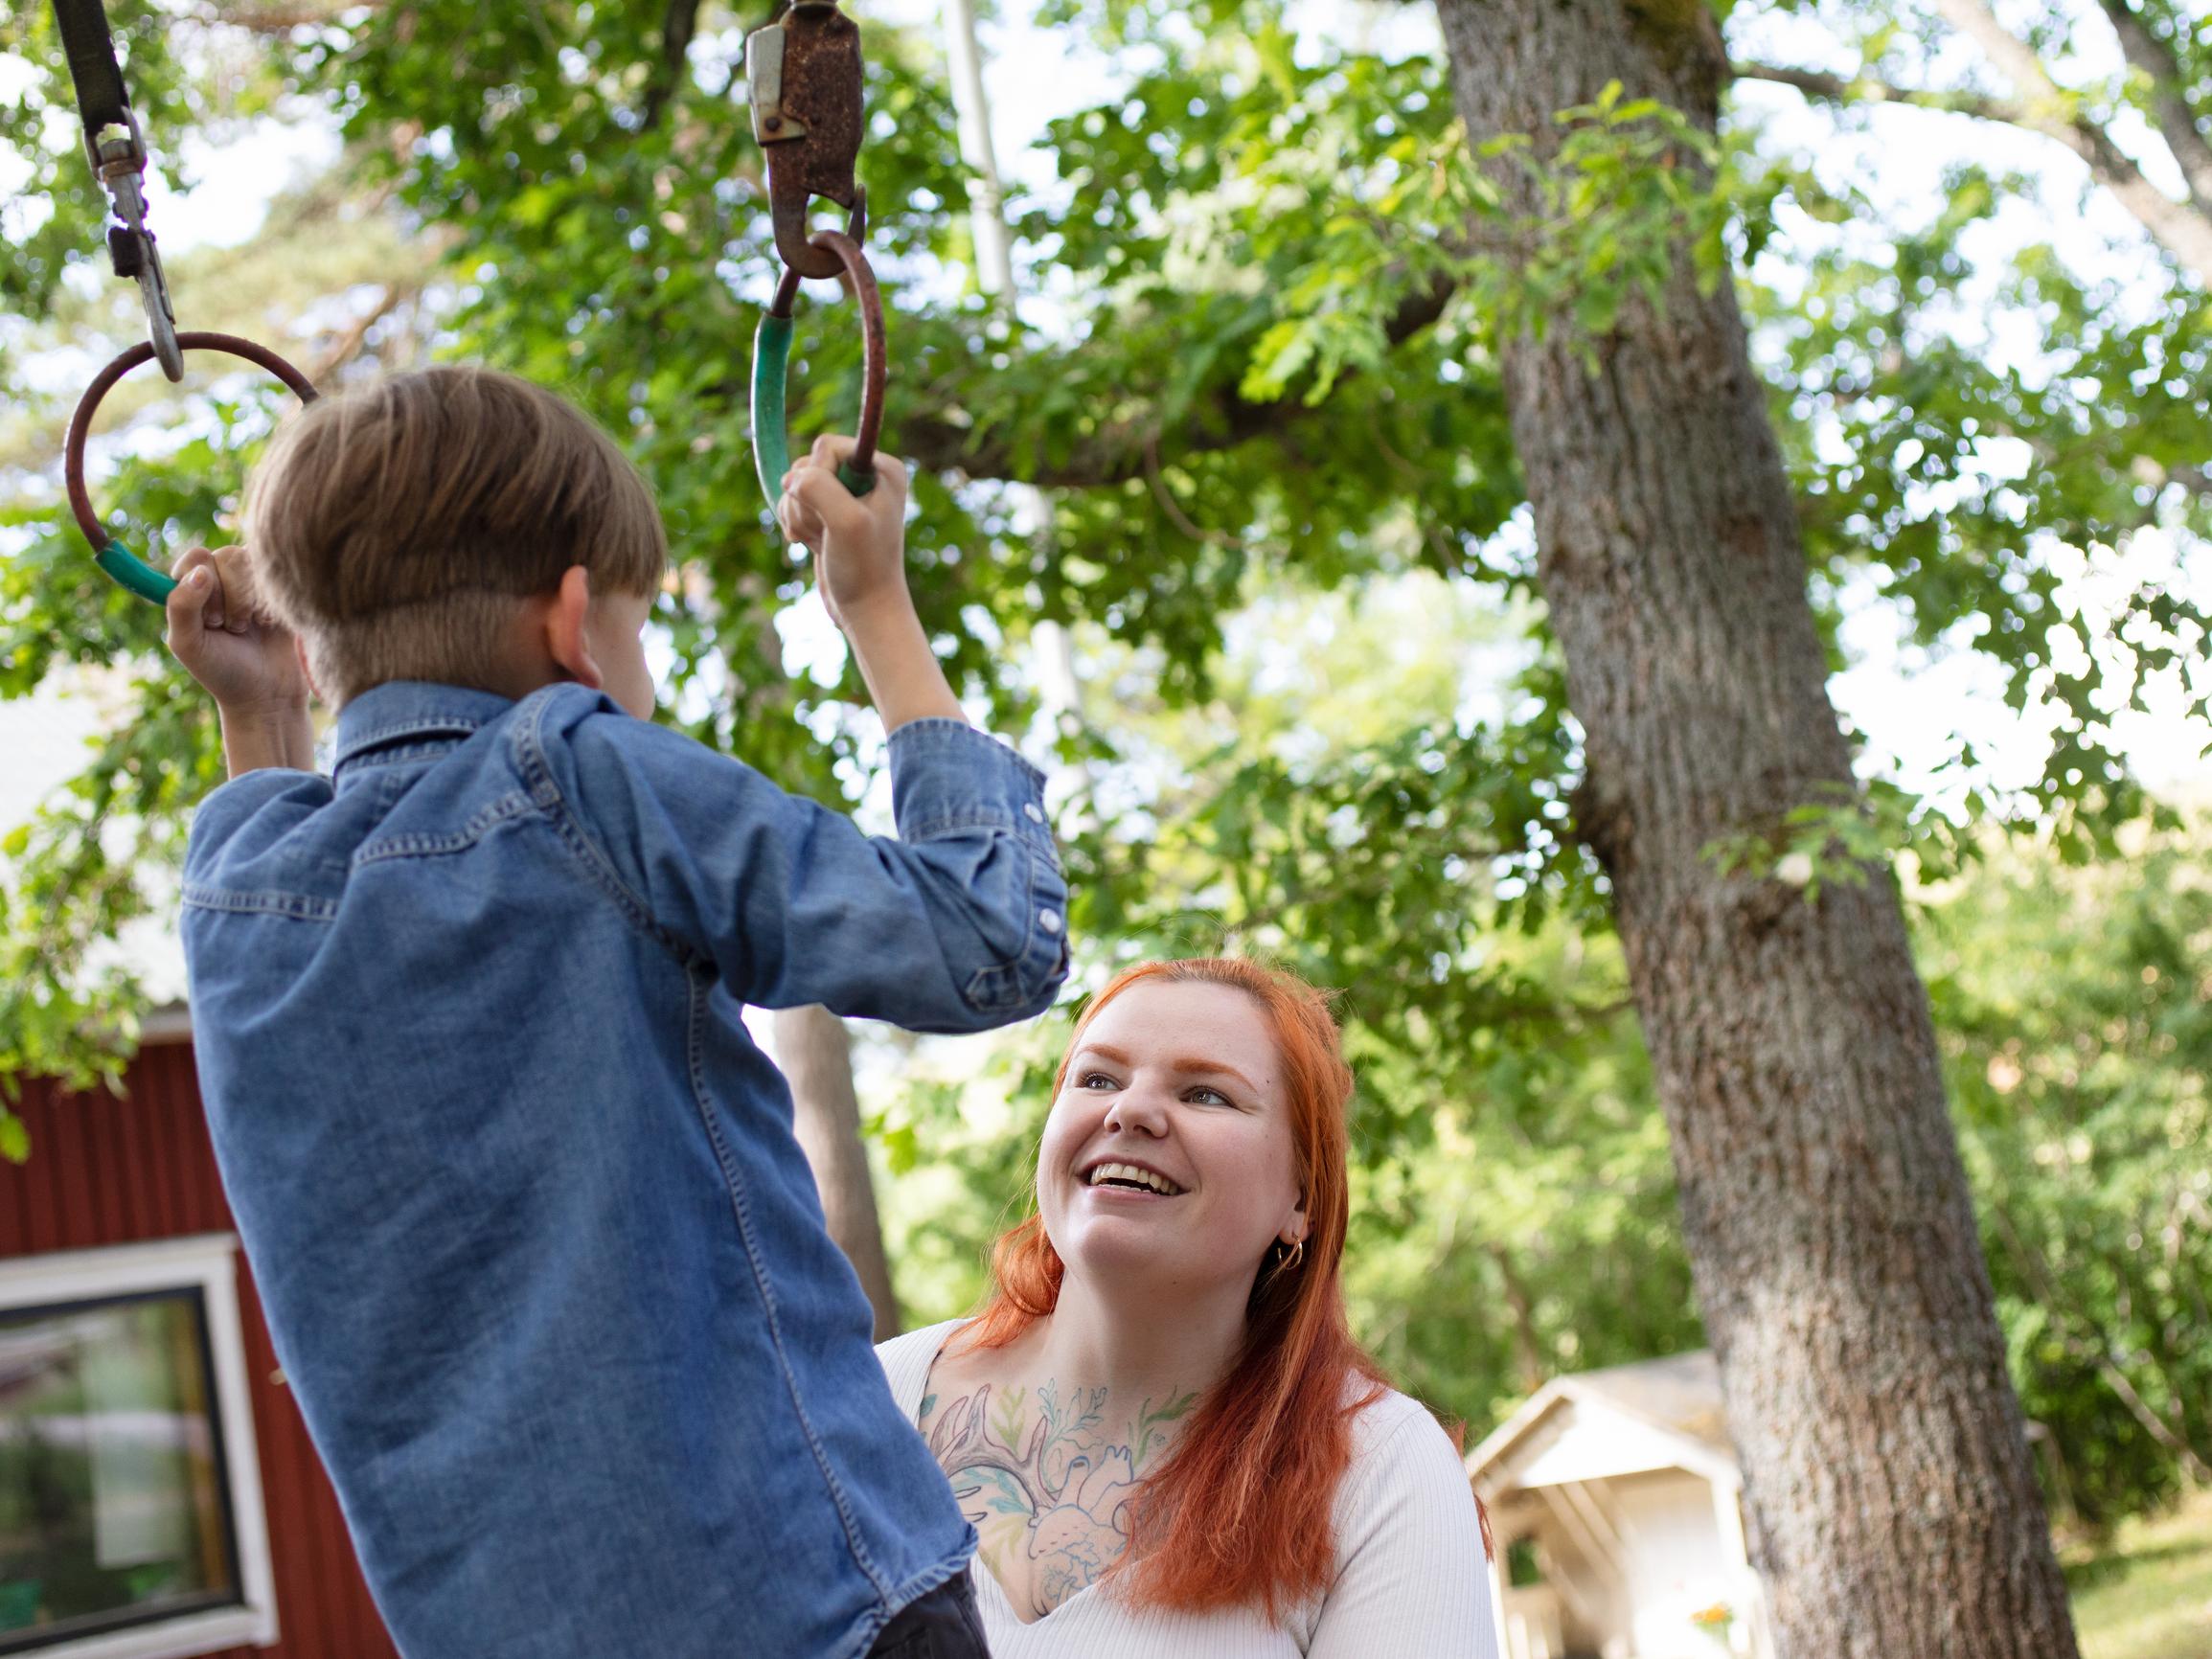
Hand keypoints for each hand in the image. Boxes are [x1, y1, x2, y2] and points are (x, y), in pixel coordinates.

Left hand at [165, 545, 310, 715]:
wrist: (268, 695)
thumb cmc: (222, 672)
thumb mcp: (188, 644)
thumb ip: (181, 606)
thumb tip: (200, 572)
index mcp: (193, 587)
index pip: (197, 557)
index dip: (203, 584)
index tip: (209, 620)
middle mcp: (224, 579)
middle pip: (228, 556)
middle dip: (231, 598)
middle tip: (232, 628)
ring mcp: (255, 584)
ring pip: (255, 564)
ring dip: (251, 602)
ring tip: (251, 627)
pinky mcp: (282, 592)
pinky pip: (280, 576)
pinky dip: (273, 603)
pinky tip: (271, 625)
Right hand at [777, 436, 912, 631]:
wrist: (866, 608)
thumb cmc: (864, 567)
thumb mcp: (845, 523)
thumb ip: (819, 488)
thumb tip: (791, 477)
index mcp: (883, 467)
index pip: (827, 446)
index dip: (817, 475)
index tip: (832, 508)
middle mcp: (866, 475)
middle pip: (806, 464)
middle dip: (805, 501)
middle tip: (827, 531)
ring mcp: (845, 493)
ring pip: (795, 485)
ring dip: (798, 516)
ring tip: (823, 540)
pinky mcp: (828, 511)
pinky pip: (793, 503)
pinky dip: (796, 525)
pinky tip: (815, 545)